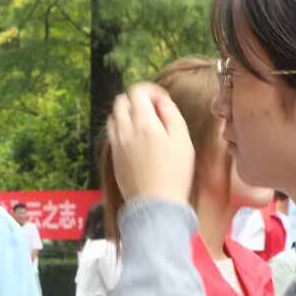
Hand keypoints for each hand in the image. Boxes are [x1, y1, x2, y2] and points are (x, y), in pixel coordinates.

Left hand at [106, 83, 195, 205]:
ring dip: (127, 114)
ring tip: (145, 125)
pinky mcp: (113, 158)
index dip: (151, 90)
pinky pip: (112, 134)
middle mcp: (124, 130)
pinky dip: (122, 129)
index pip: (136, 91)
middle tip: (154, 111)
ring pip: (113, 117)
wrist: (156, 205)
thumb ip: (171, 114)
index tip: (163, 100)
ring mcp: (116, 145)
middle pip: (120, 101)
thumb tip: (160, 101)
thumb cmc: (175, 173)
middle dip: (137, 100)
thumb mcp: (182, 139)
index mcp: (143, 123)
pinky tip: (137, 141)